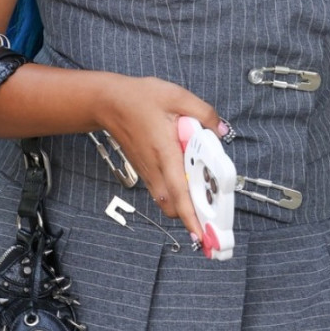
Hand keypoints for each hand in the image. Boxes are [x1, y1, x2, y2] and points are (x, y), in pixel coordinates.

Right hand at [95, 75, 228, 241]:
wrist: (108, 103)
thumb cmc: (139, 98)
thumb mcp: (177, 96)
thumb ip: (204, 113)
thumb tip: (221, 131)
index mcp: (164, 151)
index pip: (179, 191)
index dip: (191, 215)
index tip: (202, 234)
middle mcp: (155, 168)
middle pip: (174, 206)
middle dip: (194, 215)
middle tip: (216, 214)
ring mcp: (148, 173)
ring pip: (168, 202)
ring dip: (186, 207)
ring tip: (207, 201)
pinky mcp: (146, 172)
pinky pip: (163, 193)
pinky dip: (177, 196)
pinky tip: (190, 183)